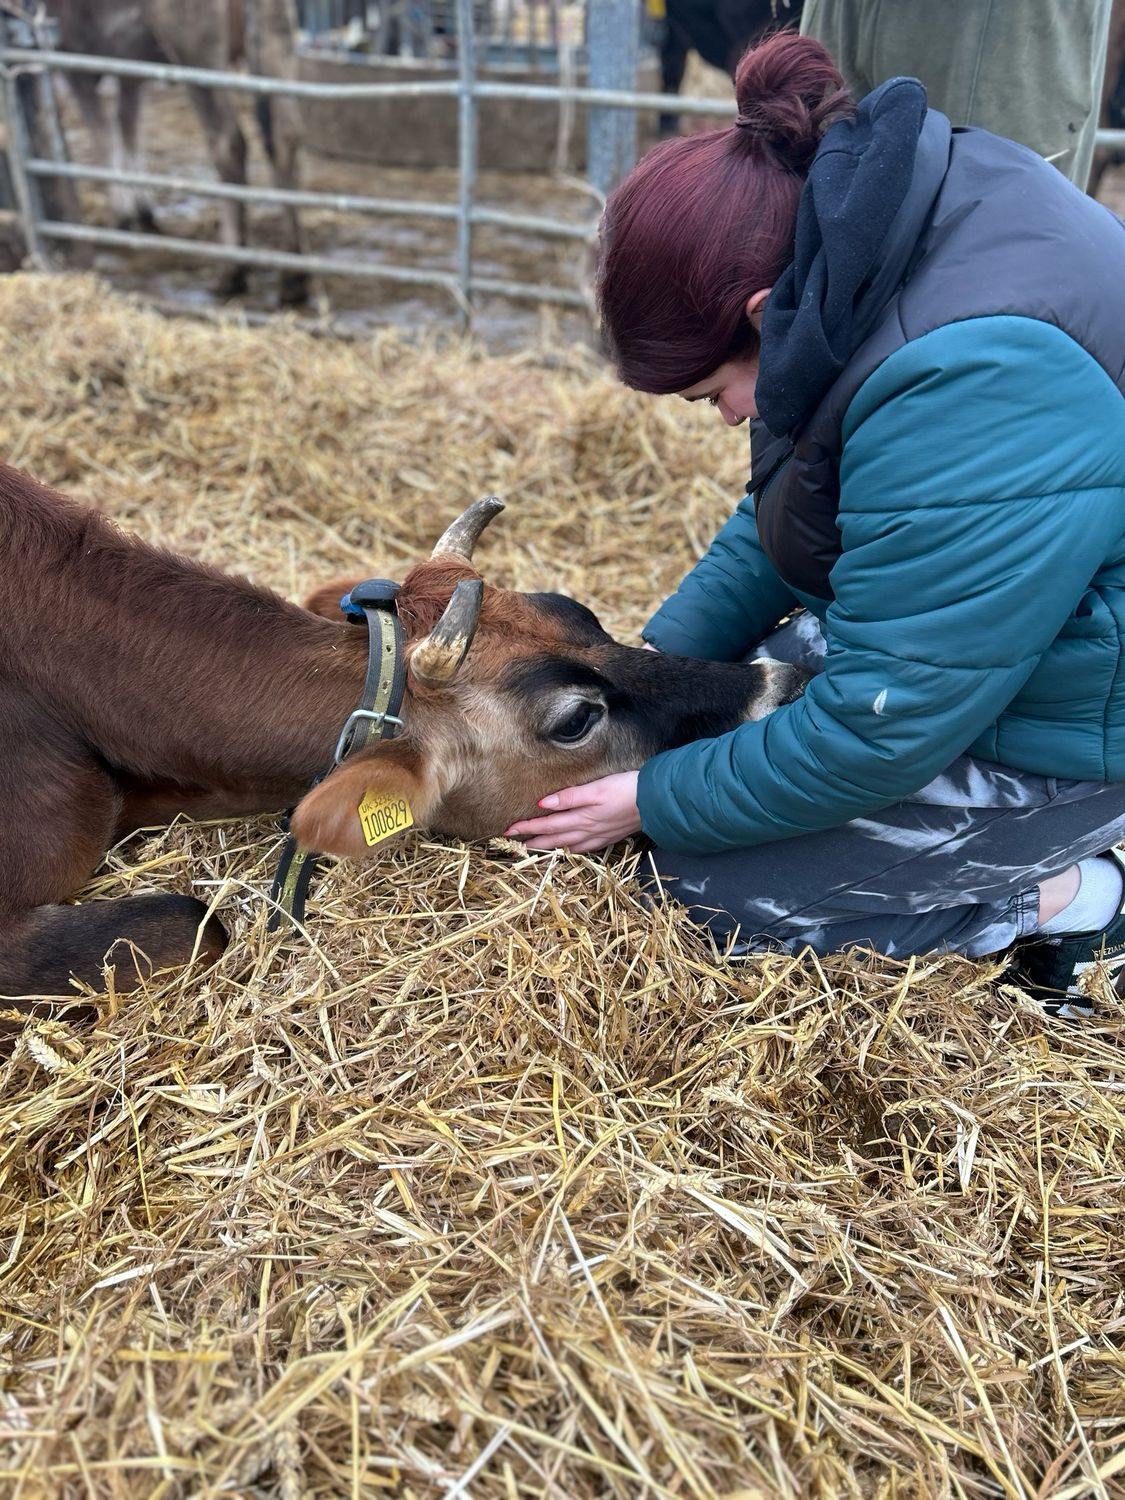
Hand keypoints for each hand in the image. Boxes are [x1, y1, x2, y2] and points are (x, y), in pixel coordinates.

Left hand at [504, 770, 641, 852]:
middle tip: (513, 844)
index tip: (508, 830)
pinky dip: (570, 850)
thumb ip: (570, 797)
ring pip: (567, 846)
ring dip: (549, 848)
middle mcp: (587, 831)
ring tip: (533, 850)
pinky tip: (568, 850)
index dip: (527, 828)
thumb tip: (543, 804)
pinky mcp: (609, 837)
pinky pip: (583, 848)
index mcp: (581, 818)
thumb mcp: (596, 789)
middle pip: (554, 839)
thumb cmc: (626, 790)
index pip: (547, 825)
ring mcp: (598, 836)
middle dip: (532, 841)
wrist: (656, 802)